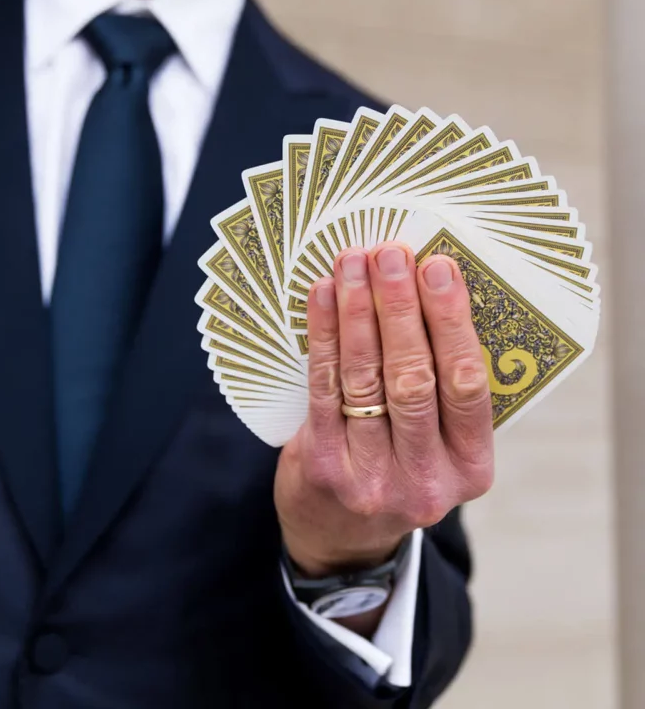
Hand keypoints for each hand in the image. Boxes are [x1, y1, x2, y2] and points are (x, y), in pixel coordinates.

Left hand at [275, 243, 493, 580]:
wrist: (341, 539)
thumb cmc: (398, 474)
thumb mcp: (437, 450)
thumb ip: (439, 391)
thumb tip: (423, 293)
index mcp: (470, 468)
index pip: (467, 385)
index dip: (451, 322)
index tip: (439, 268)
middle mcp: (426, 479)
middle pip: (414, 377)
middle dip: (401, 308)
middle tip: (391, 254)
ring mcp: (372, 477)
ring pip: (366, 378)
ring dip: (358, 312)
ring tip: (354, 263)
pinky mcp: (323, 467)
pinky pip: (324, 388)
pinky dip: (324, 336)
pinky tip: (324, 297)